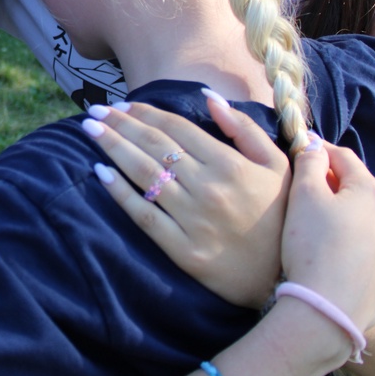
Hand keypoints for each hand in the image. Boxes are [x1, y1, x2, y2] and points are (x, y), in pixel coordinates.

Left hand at [86, 93, 289, 307]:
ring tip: (90, 129)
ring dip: (112, 148)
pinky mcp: (180, 248)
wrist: (285, 279)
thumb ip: (244, 128)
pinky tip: (100, 173)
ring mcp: (191, 219)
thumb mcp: (277, 166)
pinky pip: (142, 215)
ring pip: (143, 175)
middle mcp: (207, 188)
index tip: (124, 104)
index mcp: (229, 164)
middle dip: (121, 124)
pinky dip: (119, 192)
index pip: (176, 128)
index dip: (146, 112)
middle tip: (96, 110)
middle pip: (154, 146)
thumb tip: (208, 96)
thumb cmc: (280, 215)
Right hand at [281, 140, 374, 333]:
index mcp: (371, 191)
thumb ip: (309, 162)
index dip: (320, 151)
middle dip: (339, 189)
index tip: (303, 151)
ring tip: (329, 234)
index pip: (343, 158)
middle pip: (362, 191)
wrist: (328, 310)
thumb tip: (314, 145)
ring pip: (374, 223)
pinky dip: (364, 251)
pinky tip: (345, 260)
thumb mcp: (303, 195)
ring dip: (355, 220)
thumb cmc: (312, 246)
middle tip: (312, 198)